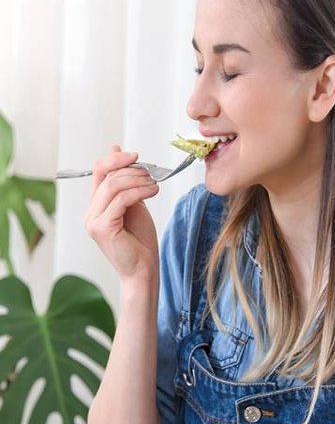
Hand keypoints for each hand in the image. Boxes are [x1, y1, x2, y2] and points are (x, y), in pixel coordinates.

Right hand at [85, 144, 158, 282]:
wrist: (144, 271)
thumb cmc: (140, 243)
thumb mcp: (135, 205)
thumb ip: (127, 184)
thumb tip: (117, 151)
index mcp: (96, 207)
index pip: (98, 172)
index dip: (116, 160)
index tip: (136, 156)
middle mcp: (91, 213)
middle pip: (105, 176)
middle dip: (131, 170)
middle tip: (151, 173)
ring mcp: (94, 221)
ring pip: (112, 186)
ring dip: (137, 180)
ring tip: (154, 183)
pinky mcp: (103, 228)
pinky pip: (120, 200)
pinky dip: (138, 192)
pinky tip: (152, 191)